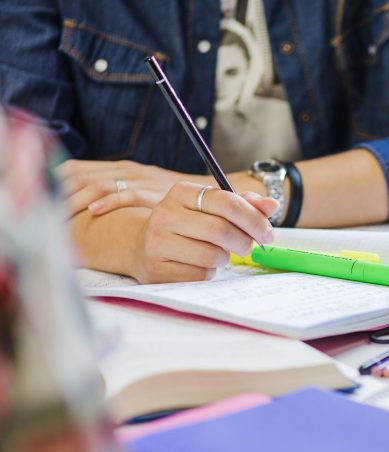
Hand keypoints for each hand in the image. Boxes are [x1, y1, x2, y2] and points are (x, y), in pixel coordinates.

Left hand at [56, 159, 211, 216]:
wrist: (214, 195)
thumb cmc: (177, 199)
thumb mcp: (146, 190)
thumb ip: (123, 192)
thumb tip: (91, 206)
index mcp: (122, 168)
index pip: (77, 169)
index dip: (56, 183)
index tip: (43, 200)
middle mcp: (128, 170)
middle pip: (81, 175)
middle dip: (59, 193)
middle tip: (45, 212)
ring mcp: (141, 180)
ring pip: (98, 183)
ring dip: (78, 199)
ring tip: (61, 215)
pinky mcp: (155, 192)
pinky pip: (127, 194)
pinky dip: (109, 202)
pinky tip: (95, 211)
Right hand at [128, 181, 277, 282]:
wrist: (140, 245)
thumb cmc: (187, 224)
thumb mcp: (211, 207)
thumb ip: (243, 204)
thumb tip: (272, 205)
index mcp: (181, 192)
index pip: (227, 202)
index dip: (254, 219)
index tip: (267, 232)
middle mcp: (165, 214)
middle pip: (221, 230)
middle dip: (244, 241)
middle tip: (248, 246)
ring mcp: (157, 243)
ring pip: (212, 256)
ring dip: (224, 258)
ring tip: (216, 253)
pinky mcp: (156, 270)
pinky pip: (200, 275)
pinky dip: (209, 273)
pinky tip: (200, 264)